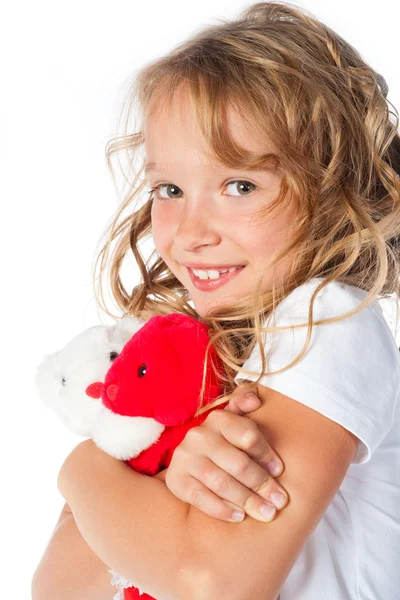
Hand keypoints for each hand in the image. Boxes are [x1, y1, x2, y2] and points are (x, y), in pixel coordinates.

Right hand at [164, 388, 287, 522]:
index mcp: (218, 419)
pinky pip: (201, 498)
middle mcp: (200, 436)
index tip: (279, 471)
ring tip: (266, 513)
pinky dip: (221, 508)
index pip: (248, 436)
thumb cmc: (224, 443)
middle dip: (262, 484)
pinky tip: (239, 516)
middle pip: (238, 463)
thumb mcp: (234, 421)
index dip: (266, 454)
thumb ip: (244, 406)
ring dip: (247, 500)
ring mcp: (186, 458)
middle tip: (280, 501)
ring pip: (221, 482)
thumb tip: (255, 399)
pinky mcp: (177, 480)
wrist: (189, 461)